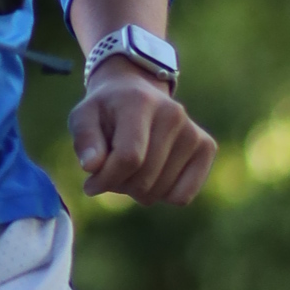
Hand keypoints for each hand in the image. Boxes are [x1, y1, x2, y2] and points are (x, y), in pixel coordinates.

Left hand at [68, 61, 215, 203]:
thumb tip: (92, 166)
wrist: (136, 93)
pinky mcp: (207, 147)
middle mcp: (173, 113)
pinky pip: (183, 196)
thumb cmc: (106, 111)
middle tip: (109, 173)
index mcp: (140, 101)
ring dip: (139, 191)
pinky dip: (163, 196)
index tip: (90, 184)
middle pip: (145, 178)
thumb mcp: (83, 117)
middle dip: (119, 186)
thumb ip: (84, 139)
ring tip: (130, 169)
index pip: (129, 157)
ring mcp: (193, 130)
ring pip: (162, 191)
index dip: (106, 179)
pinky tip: (152, 176)